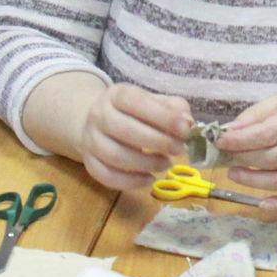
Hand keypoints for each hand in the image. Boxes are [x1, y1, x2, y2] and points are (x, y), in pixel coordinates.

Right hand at [76, 83, 190, 191]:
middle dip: (158, 142)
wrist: (100, 123)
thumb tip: (187, 123)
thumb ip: (174, 109)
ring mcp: (91, 140)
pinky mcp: (89, 162)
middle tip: (179, 150)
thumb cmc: (135, 113)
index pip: (135, 102)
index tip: (185, 129)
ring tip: (166, 164)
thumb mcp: (154, 102)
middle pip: (125, 130)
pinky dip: (131, 182)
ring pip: (115, 156)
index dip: (162, 116)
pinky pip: (107, 176)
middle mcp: (99, 115)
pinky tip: (149, 178)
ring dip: (146, 163)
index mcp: (117, 95)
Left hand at [217, 87, 276, 212]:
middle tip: (226, 156)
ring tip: (235, 174)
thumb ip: (258, 113)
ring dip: (254, 182)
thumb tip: (231, 131)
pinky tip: (265, 204)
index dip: (240, 140)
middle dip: (243, 159)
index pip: (267, 133)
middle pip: (272, 158)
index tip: (221, 141)